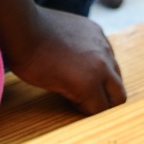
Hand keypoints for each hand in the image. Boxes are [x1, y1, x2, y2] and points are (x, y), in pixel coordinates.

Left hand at [5, 5, 125, 114]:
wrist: (24, 28)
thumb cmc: (33, 63)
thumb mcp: (56, 88)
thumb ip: (79, 97)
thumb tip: (89, 103)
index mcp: (91, 83)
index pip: (104, 110)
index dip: (93, 114)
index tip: (84, 113)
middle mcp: (103, 63)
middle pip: (119, 94)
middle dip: (108, 101)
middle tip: (92, 102)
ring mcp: (102, 44)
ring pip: (116, 71)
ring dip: (106, 79)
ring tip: (87, 80)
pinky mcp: (96, 30)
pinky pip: (107, 51)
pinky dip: (101, 59)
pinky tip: (84, 59)